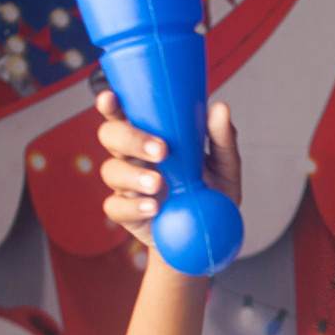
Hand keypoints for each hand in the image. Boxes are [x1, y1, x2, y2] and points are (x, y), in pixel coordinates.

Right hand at [95, 91, 241, 245]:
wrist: (209, 237)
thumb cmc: (211, 195)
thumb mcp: (224, 167)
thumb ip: (222, 140)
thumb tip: (220, 109)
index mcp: (149, 137)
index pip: (124, 114)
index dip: (111, 105)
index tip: (110, 97)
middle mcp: (133, 157)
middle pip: (111, 137)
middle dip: (130, 138)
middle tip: (161, 150)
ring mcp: (126, 186)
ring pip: (112, 170)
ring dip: (134, 174)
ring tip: (158, 183)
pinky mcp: (127, 214)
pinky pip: (116, 208)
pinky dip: (134, 206)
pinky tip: (153, 208)